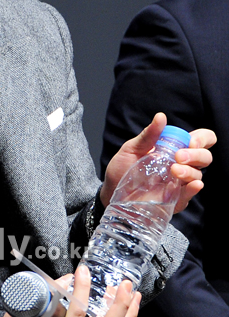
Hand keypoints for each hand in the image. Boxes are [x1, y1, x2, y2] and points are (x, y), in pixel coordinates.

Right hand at [0, 265, 140, 316]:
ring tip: (133, 294)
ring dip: (127, 314)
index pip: (76, 314)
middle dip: (120, 306)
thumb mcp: (26, 311)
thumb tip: (70, 278)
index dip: (82, 290)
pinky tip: (125, 307)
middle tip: (124, 284)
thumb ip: (49, 294)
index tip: (83, 270)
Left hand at [100, 112, 215, 210]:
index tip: (190, 141)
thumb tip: (160, 116)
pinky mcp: (174, 199)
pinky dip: (193, 189)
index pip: (201, 139)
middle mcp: (181, 164)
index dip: (202, 138)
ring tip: (173, 171)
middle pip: (205, 157)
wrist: (111, 191)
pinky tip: (193, 185)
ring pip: (198, 175)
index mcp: (174, 148)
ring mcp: (179, 182)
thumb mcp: (132, 148)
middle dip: (196, 155)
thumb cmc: (122, 168)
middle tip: (178, 156)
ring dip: (190, 171)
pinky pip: (189, 194)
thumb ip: (148, 135)